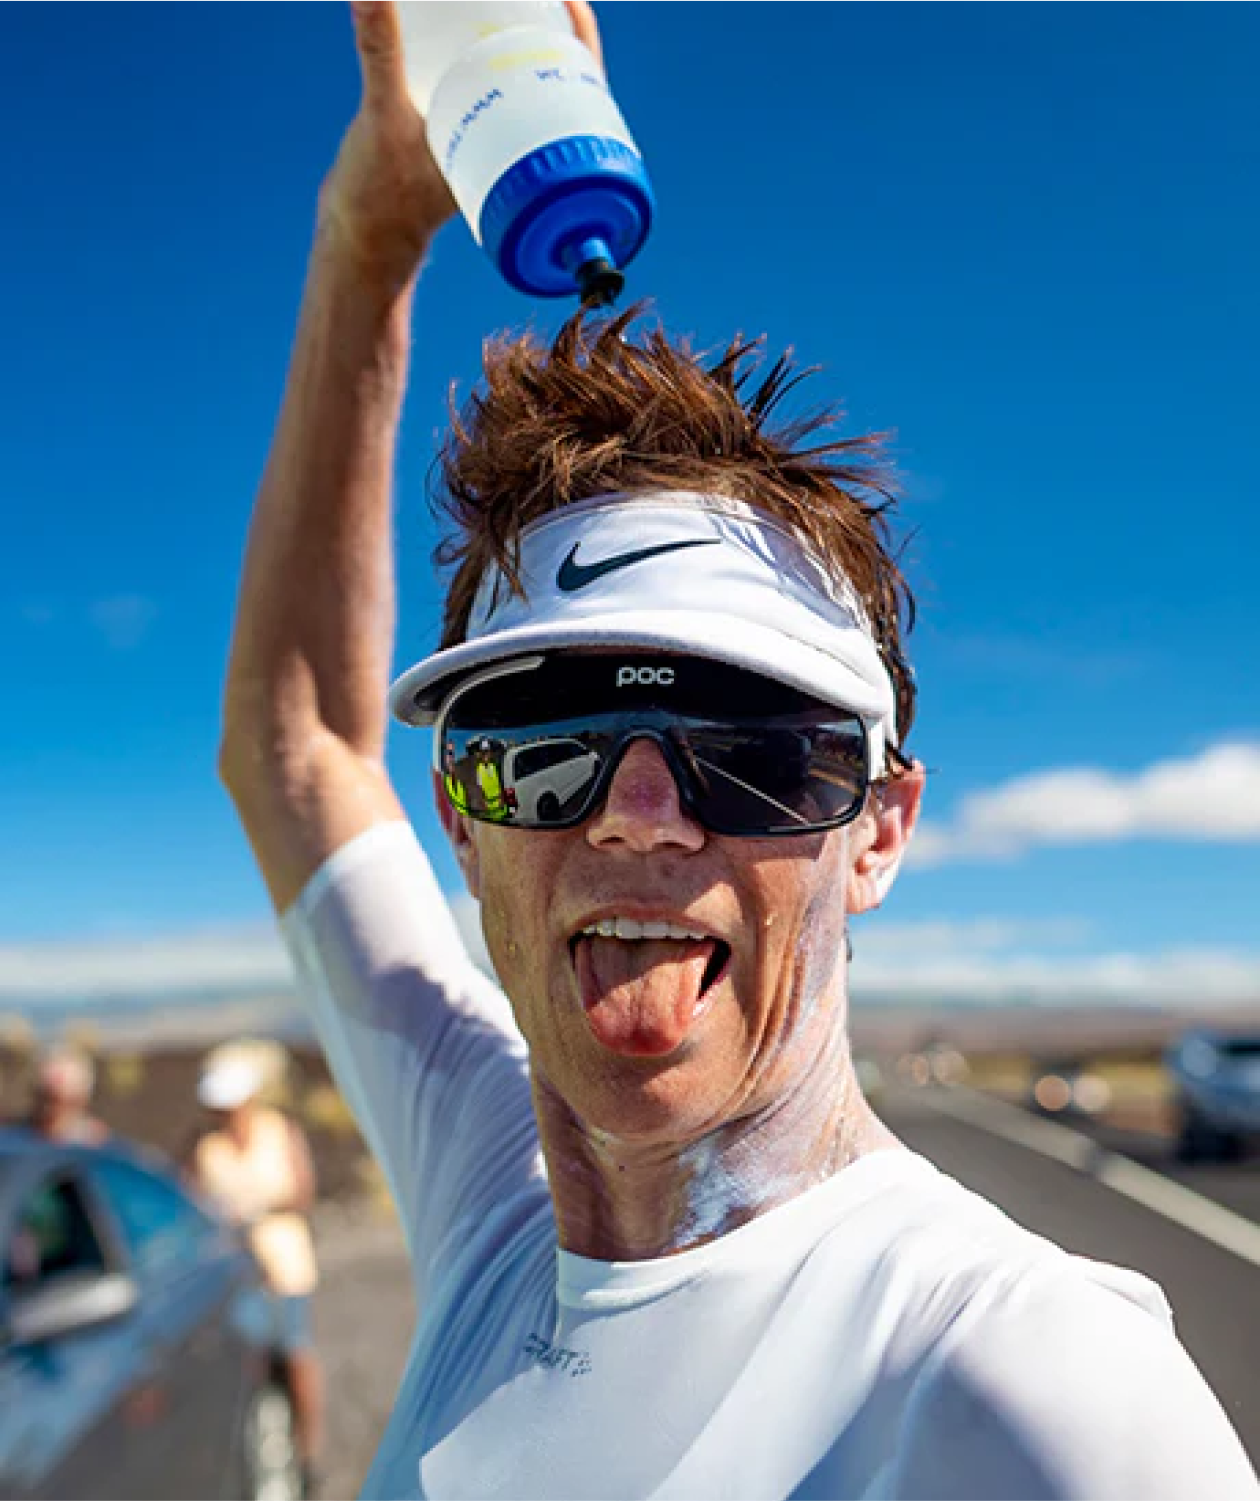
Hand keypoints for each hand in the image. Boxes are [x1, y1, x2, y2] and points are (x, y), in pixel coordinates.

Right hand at [318, 0, 604, 293]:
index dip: (579, 40)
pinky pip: (493, 82)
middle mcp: (512, 144)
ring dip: (522, 33)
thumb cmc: (379, 194)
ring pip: (522, 76)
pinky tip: (484, 17)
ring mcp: (490, 136)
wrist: (363, 240)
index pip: (570, 86)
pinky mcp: (465, 131)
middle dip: (550, 24)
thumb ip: (379, 49)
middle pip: (551, 73)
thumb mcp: (382, 116)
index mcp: (517, 148)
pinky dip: (492, 49)